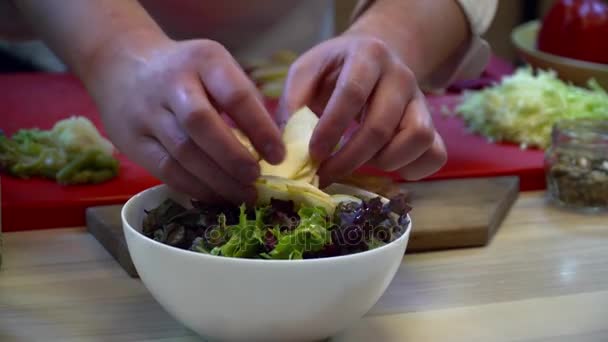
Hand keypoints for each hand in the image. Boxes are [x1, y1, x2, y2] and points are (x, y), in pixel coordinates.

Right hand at [87, 34, 284, 202]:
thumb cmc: (184, 72)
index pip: (235, 95)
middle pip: (202, 124)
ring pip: (183, 152)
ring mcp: (148, 112)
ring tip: (243, 194)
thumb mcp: (214, 67)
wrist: (121, 64)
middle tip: (256, 179)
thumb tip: (272, 146)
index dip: (259, 128)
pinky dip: (195, 187)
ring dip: (218, 180)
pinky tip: (216, 195)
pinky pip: (166, 169)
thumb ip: (241, 100)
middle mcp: (172, 83)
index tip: (279, 156)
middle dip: (233, 157)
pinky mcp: (133, 140)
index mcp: (203, 60)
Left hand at [279, 35, 446, 185]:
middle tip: (326, 173)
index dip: (331, 129)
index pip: (352, 94)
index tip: (313, 154)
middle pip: (381, 125)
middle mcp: (401, 75)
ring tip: (362, 161)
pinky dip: (412, 169)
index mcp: (368, 55)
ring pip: (418, 138)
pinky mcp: (432, 123)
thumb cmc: (334, 69)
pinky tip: (386, 166)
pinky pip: (435, 153)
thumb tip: (286, 148)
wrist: (373, 57)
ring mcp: (421, 101)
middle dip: (350, 158)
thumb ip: (293, 102)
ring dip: (386, 161)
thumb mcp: (307, 71)